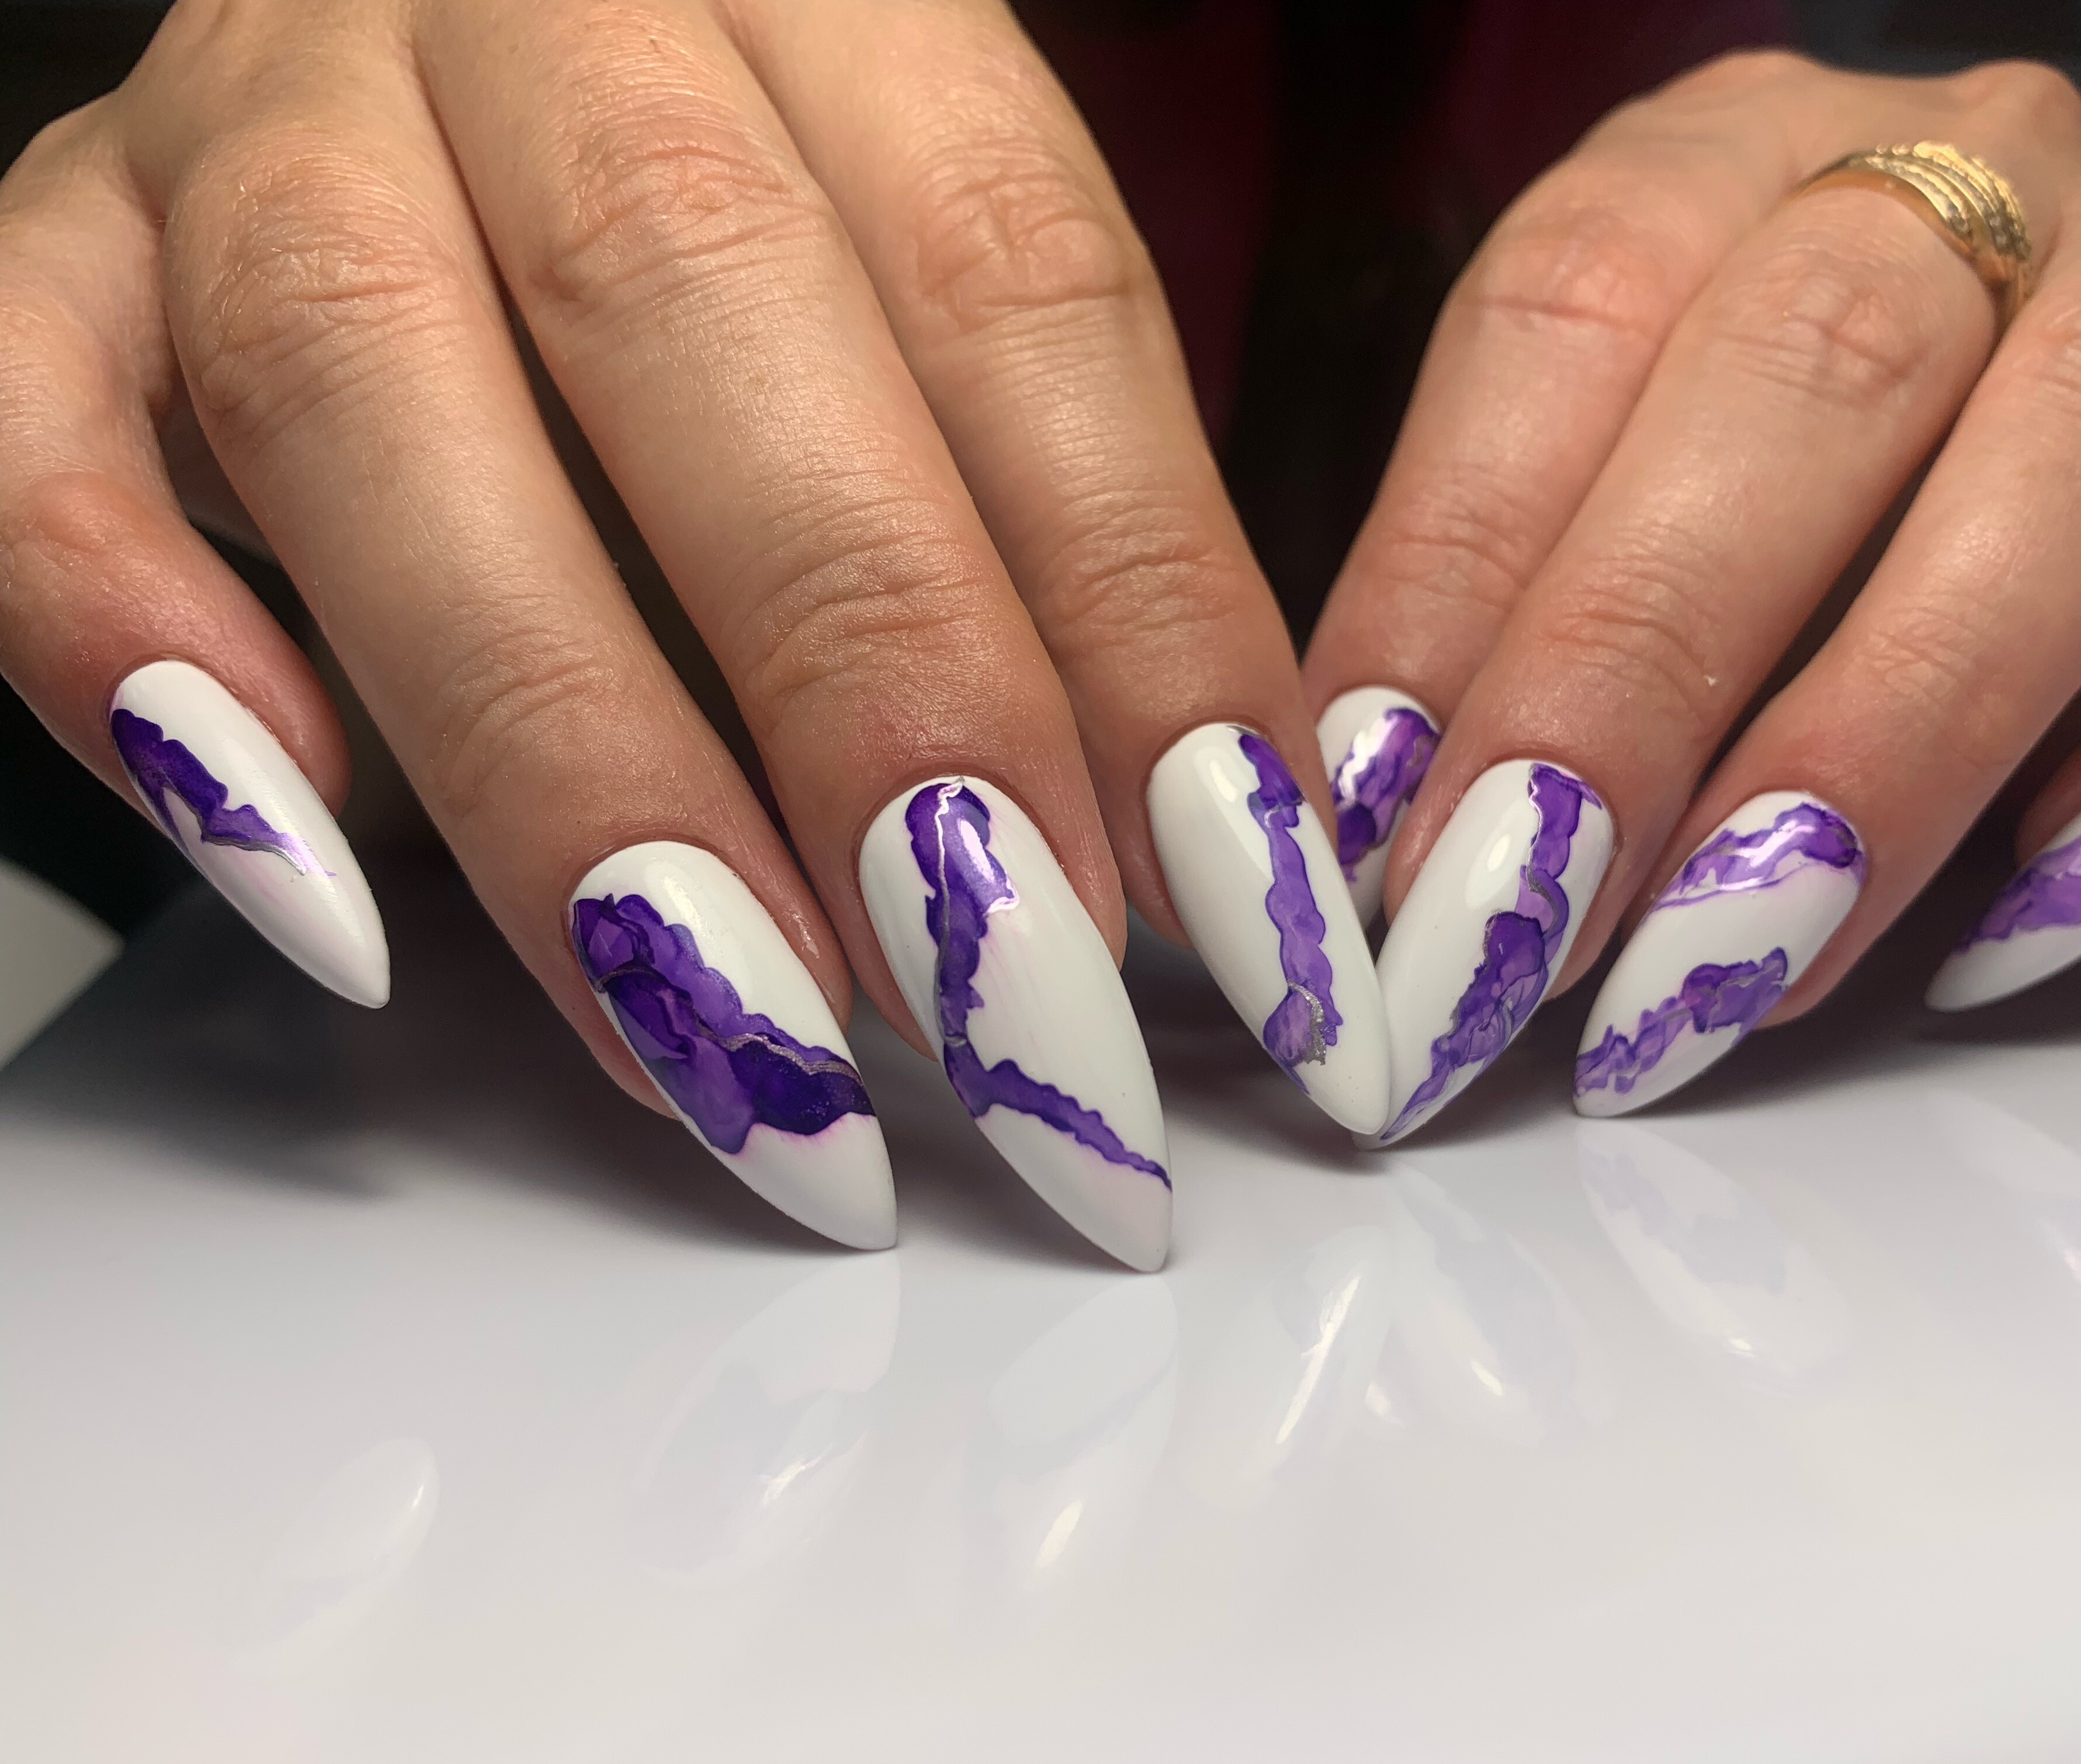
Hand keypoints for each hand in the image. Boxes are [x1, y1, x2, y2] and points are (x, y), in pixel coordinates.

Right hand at [0, 0, 1383, 1267]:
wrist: (478, 27)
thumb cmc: (771, 218)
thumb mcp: (947, 298)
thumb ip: (1051, 519)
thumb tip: (1180, 858)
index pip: (1013, 281)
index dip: (1133, 599)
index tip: (1226, 888)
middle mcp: (526, 13)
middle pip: (692, 303)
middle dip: (864, 678)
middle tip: (1002, 999)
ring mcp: (256, 117)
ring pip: (359, 388)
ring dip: (554, 746)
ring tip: (720, 1024)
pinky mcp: (65, 249)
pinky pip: (30, 437)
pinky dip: (139, 657)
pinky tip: (312, 882)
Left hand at [1307, 52, 2080, 1136]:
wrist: (2025, 406)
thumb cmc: (1745, 483)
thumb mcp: (1581, 499)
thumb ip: (1489, 621)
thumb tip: (1376, 831)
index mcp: (1718, 166)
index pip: (1568, 315)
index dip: (1460, 581)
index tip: (1387, 824)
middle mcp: (1963, 180)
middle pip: (1818, 367)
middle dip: (1652, 667)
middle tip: (1533, 917)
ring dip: (1903, 727)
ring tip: (1752, 951)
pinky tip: (2049, 906)